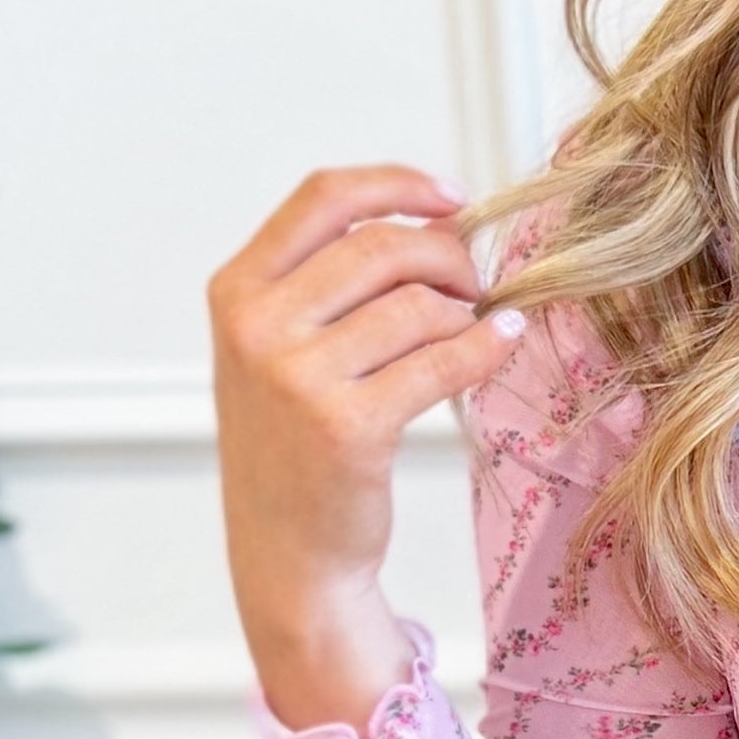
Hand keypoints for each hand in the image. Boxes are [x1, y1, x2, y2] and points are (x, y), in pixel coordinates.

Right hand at [208, 160, 522, 731]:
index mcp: (236, 292)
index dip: (397, 184)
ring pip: (418, 305)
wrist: (287, 554)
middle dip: (447, 257)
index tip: (452, 197)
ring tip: (470, 331)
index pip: (323, 198)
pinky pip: (443, 360)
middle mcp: (257, 327)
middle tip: (474, 284)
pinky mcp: (348, 427)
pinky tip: (501, 343)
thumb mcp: (280, 350)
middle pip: (383, 246)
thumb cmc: (292, 446)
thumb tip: (442, 224)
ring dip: (464, 312)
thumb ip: (333, 283)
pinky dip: (485, 347)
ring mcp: (298, 377)